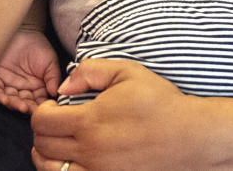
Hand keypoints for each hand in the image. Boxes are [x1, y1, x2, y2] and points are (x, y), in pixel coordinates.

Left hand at [0, 29, 60, 113]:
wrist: (24, 30)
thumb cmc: (39, 46)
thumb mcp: (51, 62)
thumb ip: (53, 78)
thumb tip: (56, 93)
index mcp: (37, 87)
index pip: (38, 102)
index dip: (40, 107)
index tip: (42, 109)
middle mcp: (23, 88)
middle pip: (24, 103)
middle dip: (26, 107)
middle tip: (28, 109)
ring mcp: (10, 83)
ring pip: (10, 99)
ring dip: (14, 104)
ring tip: (19, 105)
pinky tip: (5, 100)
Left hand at [30, 59, 196, 169]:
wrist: (191, 138)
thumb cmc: (161, 104)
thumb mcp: (128, 72)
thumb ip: (90, 71)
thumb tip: (64, 86)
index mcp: (90, 121)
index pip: (41, 121)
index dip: (40, 111)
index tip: (53, 106)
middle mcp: (90, 151)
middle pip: (41, 147)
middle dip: (41, 133)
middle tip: (55, 123)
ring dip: (47, 158)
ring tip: (58, 146)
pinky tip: (74, 162)